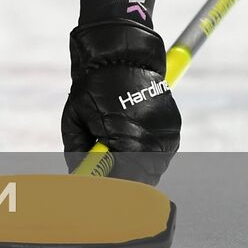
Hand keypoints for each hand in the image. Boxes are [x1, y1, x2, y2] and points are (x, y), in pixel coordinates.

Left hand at [61, 20, 181, 184]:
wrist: (121, 55)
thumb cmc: (93, 86)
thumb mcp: (74, 119)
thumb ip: (76, 152)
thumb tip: (78, 176)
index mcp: (127, 141)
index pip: (121, 184)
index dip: (107, 191)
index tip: (94, 193)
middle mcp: (154, 142)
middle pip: (140, 182)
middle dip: (120, 181)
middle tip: (102, 178)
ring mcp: (167, 136)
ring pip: (151, 169)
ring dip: (133, 169)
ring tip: (114, 153)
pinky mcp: (174, 129)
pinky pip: (159, 154)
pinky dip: (144, 155)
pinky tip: (128, 142)